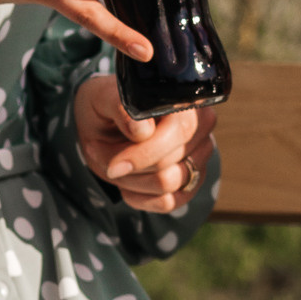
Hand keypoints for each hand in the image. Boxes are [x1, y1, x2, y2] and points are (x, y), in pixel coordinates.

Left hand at [75, 73, 219, 214]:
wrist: (105, 122)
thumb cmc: (106, 105)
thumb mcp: (102, 98)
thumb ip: (120, 107)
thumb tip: (143, 130)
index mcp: (185, 99)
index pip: (179, 132)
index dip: (144, 153)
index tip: (113, 164)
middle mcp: (202, 126)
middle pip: (168, 163)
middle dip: (128, 166)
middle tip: (98, 152)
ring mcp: (201, 155)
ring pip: (167, 183)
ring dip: (130, 181)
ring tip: (112, 164)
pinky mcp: (193, 180)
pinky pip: (169, 202)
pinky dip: (140, 198)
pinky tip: (126, 183)